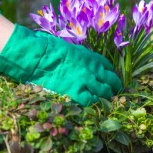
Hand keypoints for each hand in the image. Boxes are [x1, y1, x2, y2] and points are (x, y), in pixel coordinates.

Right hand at [0, 25, 121, 105]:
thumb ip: (81, 57)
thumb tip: (83, 61)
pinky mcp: (76, 92)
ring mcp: (86, 82)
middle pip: (112, 82)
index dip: (109, 74)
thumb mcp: (70, 49)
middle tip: (110, 92)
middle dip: (113, 87)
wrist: (40, 57)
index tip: (106, 78)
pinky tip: (88, 101)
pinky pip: (91, 101)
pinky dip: (92, 102)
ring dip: (104, 96)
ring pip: (104, 93)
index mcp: (92, 58)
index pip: (109, 68)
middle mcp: (93, 70)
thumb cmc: (51, 49)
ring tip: (101, 99)